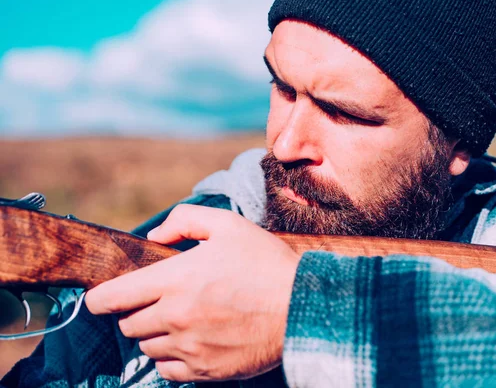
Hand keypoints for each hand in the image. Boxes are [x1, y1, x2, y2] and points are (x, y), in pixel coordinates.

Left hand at [85, 204, 300, 381]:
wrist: (302, 307)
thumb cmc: (266, 263)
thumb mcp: (229, 225)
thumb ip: (185, 220)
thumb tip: (154, 236)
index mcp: (175, 279)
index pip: (113, 297)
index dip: (98, 298)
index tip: (99, 298)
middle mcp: (175, 316)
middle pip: (128, 324)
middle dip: (135, 312)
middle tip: (158, 301)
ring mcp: (189, 347)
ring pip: (146, 347)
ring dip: (154, 334)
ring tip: (180, 320)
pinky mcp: (205, 370)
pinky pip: (167, 370)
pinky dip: (170, 357)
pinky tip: (190, 342)